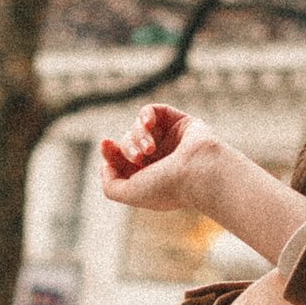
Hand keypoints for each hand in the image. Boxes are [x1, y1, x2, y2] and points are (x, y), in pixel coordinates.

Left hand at [98, 103, 220, 210]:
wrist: (199, 172)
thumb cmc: (167, 186)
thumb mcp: (129, 193)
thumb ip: (110, 185)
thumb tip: (106, 166)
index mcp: (149, 178)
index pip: (121, 160)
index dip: (109, 151)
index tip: (106, 144)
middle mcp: (159, 160)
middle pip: (127, 143)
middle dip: (127, 147)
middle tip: (140, 157)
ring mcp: (170, 141)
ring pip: (138, 128)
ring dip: (138, 136)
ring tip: (150, 148)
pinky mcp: (179, 123)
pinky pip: (154, 111)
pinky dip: (146, 114)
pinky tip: (148, 123)